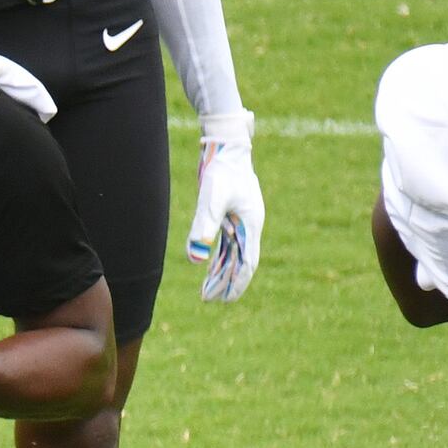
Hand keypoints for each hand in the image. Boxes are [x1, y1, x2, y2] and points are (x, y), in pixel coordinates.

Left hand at [188, 109, 265, 302]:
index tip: (227, 299)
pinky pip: (226, 243)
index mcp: (251, 224)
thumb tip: (196, 258)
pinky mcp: (230, 215)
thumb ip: (204, 226)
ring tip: (207, 292)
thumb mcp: (212, 197)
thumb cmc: (222, 170)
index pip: (247, 262)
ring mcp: (240, 221)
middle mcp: (248, 226)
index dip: (238, 282)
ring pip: (232, 254)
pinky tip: (207, 268)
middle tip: (210, 301)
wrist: (226, 146)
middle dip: (226, 283)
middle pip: (239, 261)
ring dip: (220, 273)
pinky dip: (217, 257)